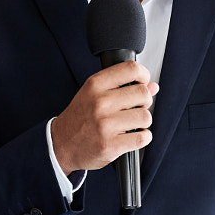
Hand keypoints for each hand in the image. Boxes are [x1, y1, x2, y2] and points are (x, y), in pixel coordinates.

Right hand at [51, 60, 157, 174]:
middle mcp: (100, 102)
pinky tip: (133, 136)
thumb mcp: (94, 94)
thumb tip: (153, 86)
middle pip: (143, 94)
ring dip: (143, 122)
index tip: (143, 82)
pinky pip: (143, 137)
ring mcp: (105, 125)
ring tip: (132, 124)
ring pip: (145, 117)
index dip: (143, 75)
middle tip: (136, 107)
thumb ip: (122, 87)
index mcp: (95, 85)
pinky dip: (143, 137)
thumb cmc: (79, 117)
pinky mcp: (110, 145)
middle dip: (145, 102)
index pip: (131, 69)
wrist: (61, 144)